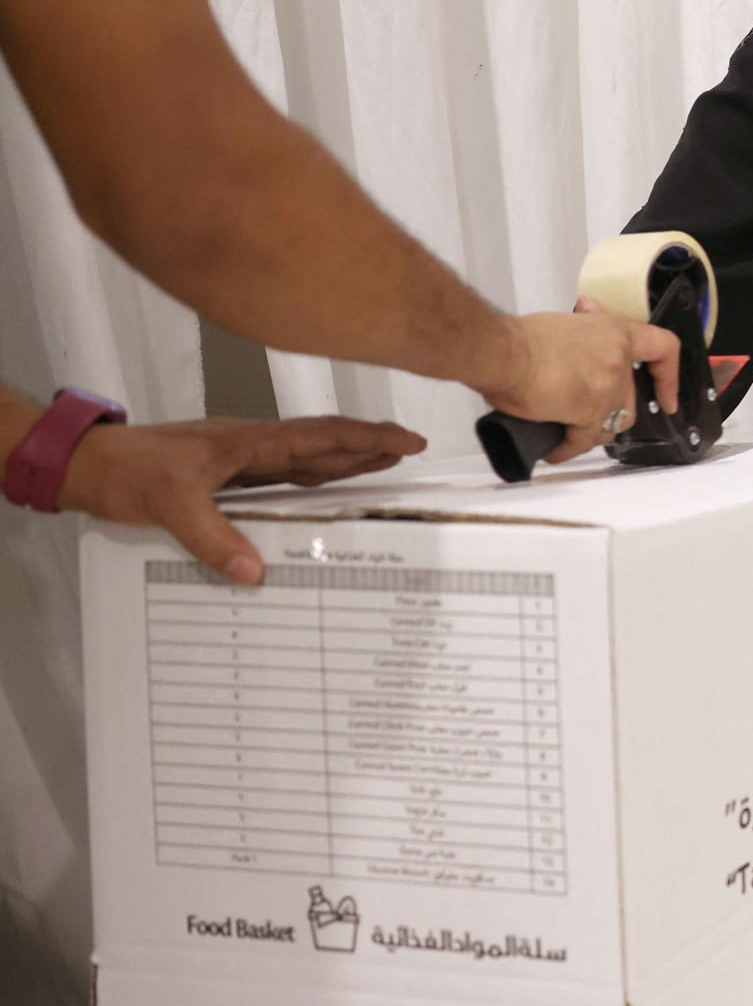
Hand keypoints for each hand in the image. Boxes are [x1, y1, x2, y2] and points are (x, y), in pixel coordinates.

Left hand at [57, 416, 427, 585]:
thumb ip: (213, 536)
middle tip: (410, 451)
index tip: (407, 440)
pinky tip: (320, 490)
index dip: (367, 437)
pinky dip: (311, 479)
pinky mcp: (226, 476)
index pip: (321, 434)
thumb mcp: (169, 502)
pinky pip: (281, 476)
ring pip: (304, 459)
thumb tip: (255, 571)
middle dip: (368, 445)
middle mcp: (251, 446)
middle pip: (322, 443)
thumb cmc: (126, 470)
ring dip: (344, 461)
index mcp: (249, 441)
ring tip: (382, 465)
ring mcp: (240, 460)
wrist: (89, 465)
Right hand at [479, 305, 681, 463]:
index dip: (667, 375)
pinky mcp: (590, 412)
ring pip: (612, 423)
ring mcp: (607, 387)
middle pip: (630, 399)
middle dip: (608, 412)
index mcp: (613, 332)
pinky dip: (568, 449)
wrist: (502, 353)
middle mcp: (617, 359)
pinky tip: (554, 449)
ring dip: (591, 432)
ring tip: (567, 434)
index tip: (668, 395)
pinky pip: (585, 440)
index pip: (662, 348)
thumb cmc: (521, 338)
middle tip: (586, 416)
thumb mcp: (564, 322)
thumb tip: (585, 314)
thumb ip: (584, 326)